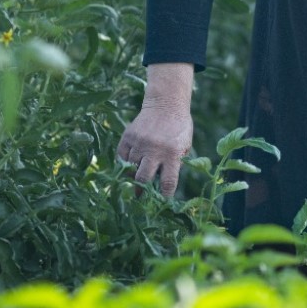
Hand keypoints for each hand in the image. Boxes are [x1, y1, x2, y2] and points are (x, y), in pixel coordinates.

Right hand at [116, 63, 193, 194]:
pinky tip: (131, 162)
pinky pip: (122, 156)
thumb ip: (176, 164)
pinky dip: (125, 162)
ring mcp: (140, 142)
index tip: (161, 202)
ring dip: (133, 174)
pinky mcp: (129, 136)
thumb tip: (162, 186)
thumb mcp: (184, 146)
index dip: (163, 195)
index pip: (167, 182)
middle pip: (143, 178)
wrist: (166, 104)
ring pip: (130, 168)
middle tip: (140, 196)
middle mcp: (155, 149)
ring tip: (136, 176)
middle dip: (141, 190)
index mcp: (173, 153)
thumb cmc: (178, 128)